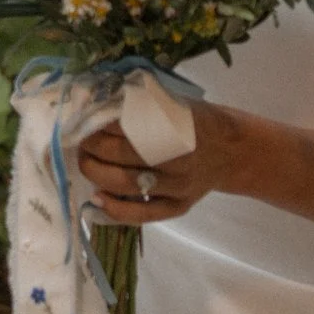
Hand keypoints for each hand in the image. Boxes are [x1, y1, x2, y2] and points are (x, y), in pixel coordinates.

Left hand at [77, 101, 243, 224]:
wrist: (233, 151)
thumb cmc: (197, 121)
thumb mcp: (176, 103)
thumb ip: (143, 103)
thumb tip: (99, 99)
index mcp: (179, 128)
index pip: (130, 125)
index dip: (101, 123)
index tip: (83, 118)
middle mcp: (179, 160)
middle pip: (125, 156)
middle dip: (94, 147)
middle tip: (80, 139)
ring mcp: (179, 187)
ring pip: (129, 185)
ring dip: (98, 174)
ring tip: (84, 162)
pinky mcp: (179, 206)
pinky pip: (144, 214)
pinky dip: (117, 210)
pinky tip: (97, 198)